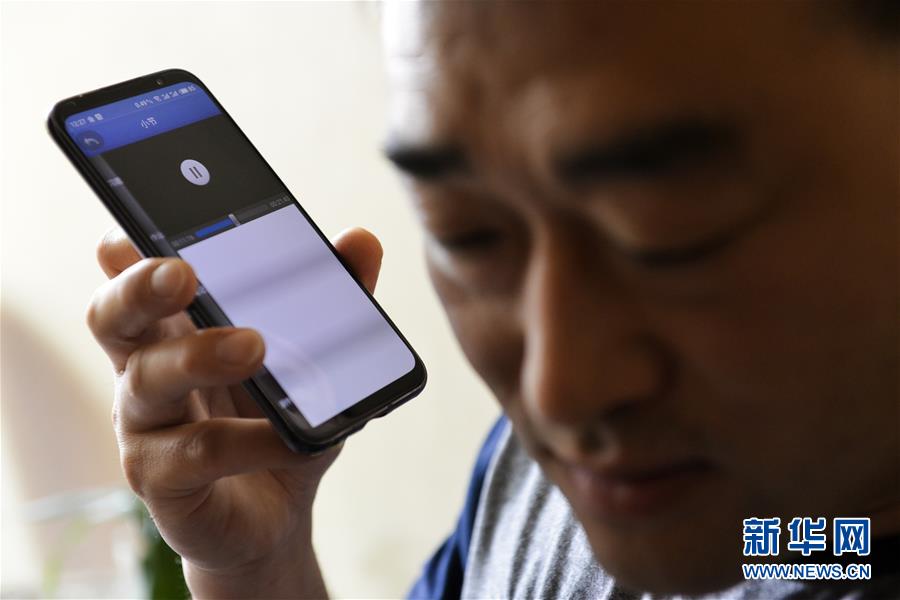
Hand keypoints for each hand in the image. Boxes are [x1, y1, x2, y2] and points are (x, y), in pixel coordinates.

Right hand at [88, 226, 383, 596]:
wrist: (274, 514)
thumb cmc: (276, 425)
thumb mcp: (312, 360)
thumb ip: (333, 298)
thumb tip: (363, 239)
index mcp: (172, 334)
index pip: (135, 283)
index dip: (128, 256)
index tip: (130, 228)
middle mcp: (145, 375)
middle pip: (113, 320)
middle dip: (138, 289)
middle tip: (181, 272)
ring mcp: (147, 431)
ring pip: (149, 383)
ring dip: (199, 358)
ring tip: (253, 345)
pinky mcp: (164, 483)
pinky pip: (199, 454)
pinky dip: (250, 441)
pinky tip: (293, 439)